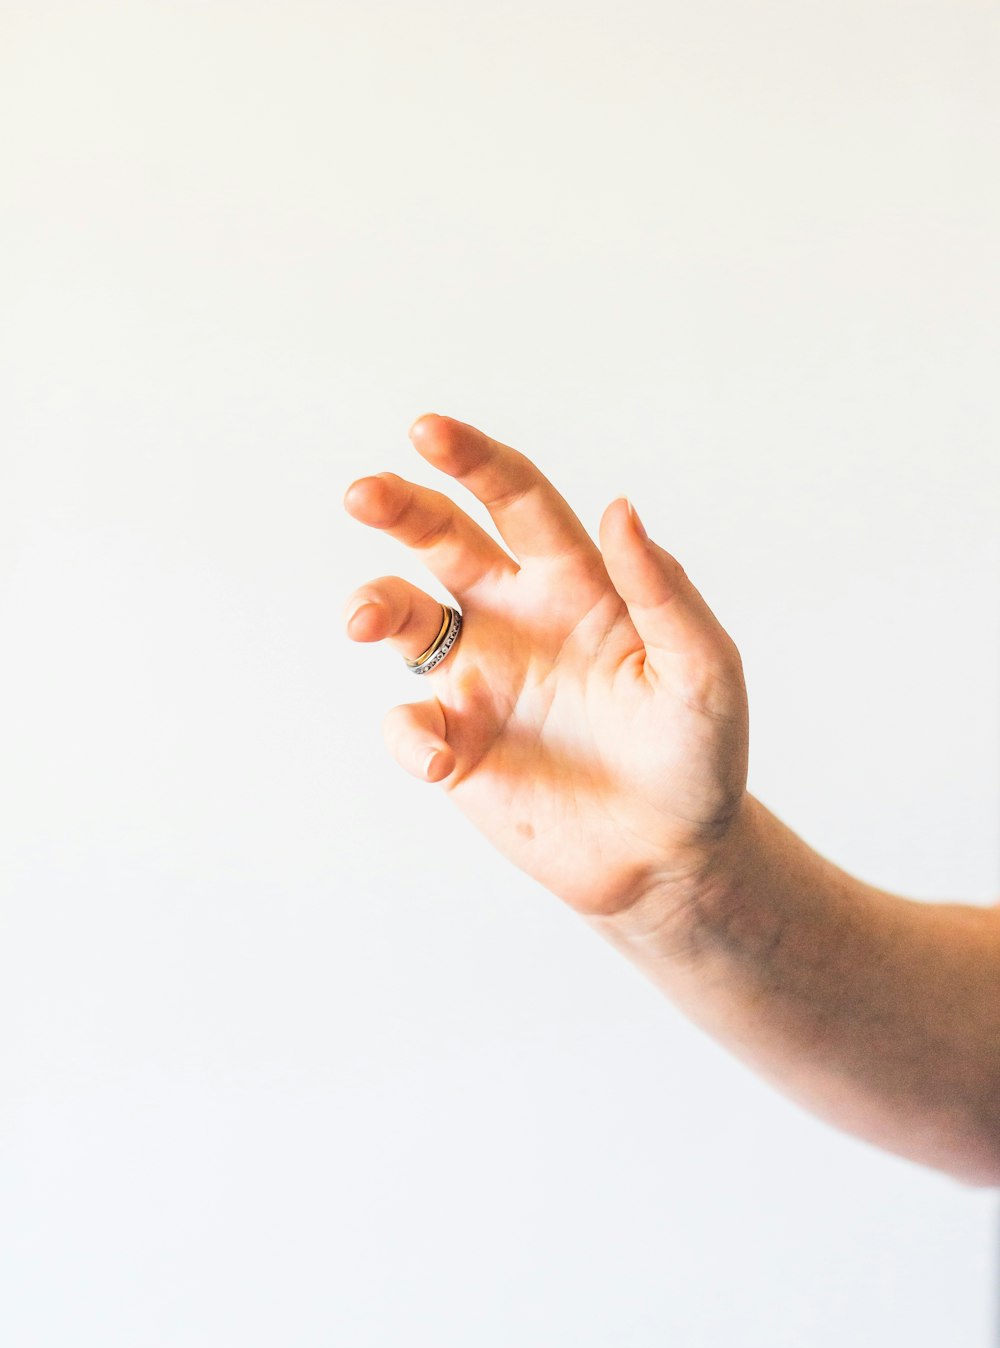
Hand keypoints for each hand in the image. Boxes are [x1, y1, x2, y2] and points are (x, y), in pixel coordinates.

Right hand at [343, 414, 748, 919]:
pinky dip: (409, 735)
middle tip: (363, 494)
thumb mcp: (702, 669)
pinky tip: (441, 760)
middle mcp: (518, 617)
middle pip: (442, 539)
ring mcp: (482, 679)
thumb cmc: (699, 755)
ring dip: (373, 604)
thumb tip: (619, 506)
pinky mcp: (457, 745)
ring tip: (363, 620)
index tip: (427, 432)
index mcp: (576, 582)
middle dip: (399, 507)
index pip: (516, 500)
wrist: (672, 857)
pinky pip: (408, 723)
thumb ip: (661, 590)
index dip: (473, 461)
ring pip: (404, 615)